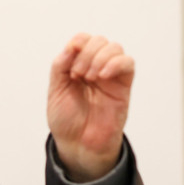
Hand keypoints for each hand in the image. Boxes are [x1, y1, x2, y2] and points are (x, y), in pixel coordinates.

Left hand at [47, 33, 134, 181]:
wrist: (77, 144)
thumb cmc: (66, 120)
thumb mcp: (55, 90)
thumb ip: (60, 66)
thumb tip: (72, 46)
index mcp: (76, 66)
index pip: (83, 40)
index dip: (77, 43)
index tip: (69, 61)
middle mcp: (94, 69)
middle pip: (99, 41)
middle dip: (86, 53)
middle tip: (77, 76)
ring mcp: (110, 77)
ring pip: (114, 48)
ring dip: (99, 58)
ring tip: (88, 78)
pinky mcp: (123, 87)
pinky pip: (128, 64)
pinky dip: (116, 63)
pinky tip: (102, 76)